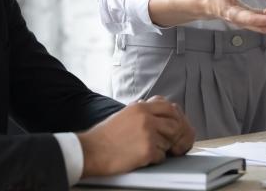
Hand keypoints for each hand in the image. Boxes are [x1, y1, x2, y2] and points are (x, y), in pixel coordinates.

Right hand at [79, 98, 194, 175]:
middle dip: (173, 135)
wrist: (91, 151)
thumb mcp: (124, 114)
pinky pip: (162, 156)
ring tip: (146, 150)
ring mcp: (148, 133)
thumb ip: (142, 111)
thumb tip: (159, 114)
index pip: (169, 107)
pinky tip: (142, 158)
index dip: (174, 117)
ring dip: (162, 148)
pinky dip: (155, 159)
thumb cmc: (105, 136)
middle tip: (169, 142)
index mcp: (140, 107)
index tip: (173, 125)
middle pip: (174, 124)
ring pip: (169, 141)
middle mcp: (146, 118)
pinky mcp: (147, 150)